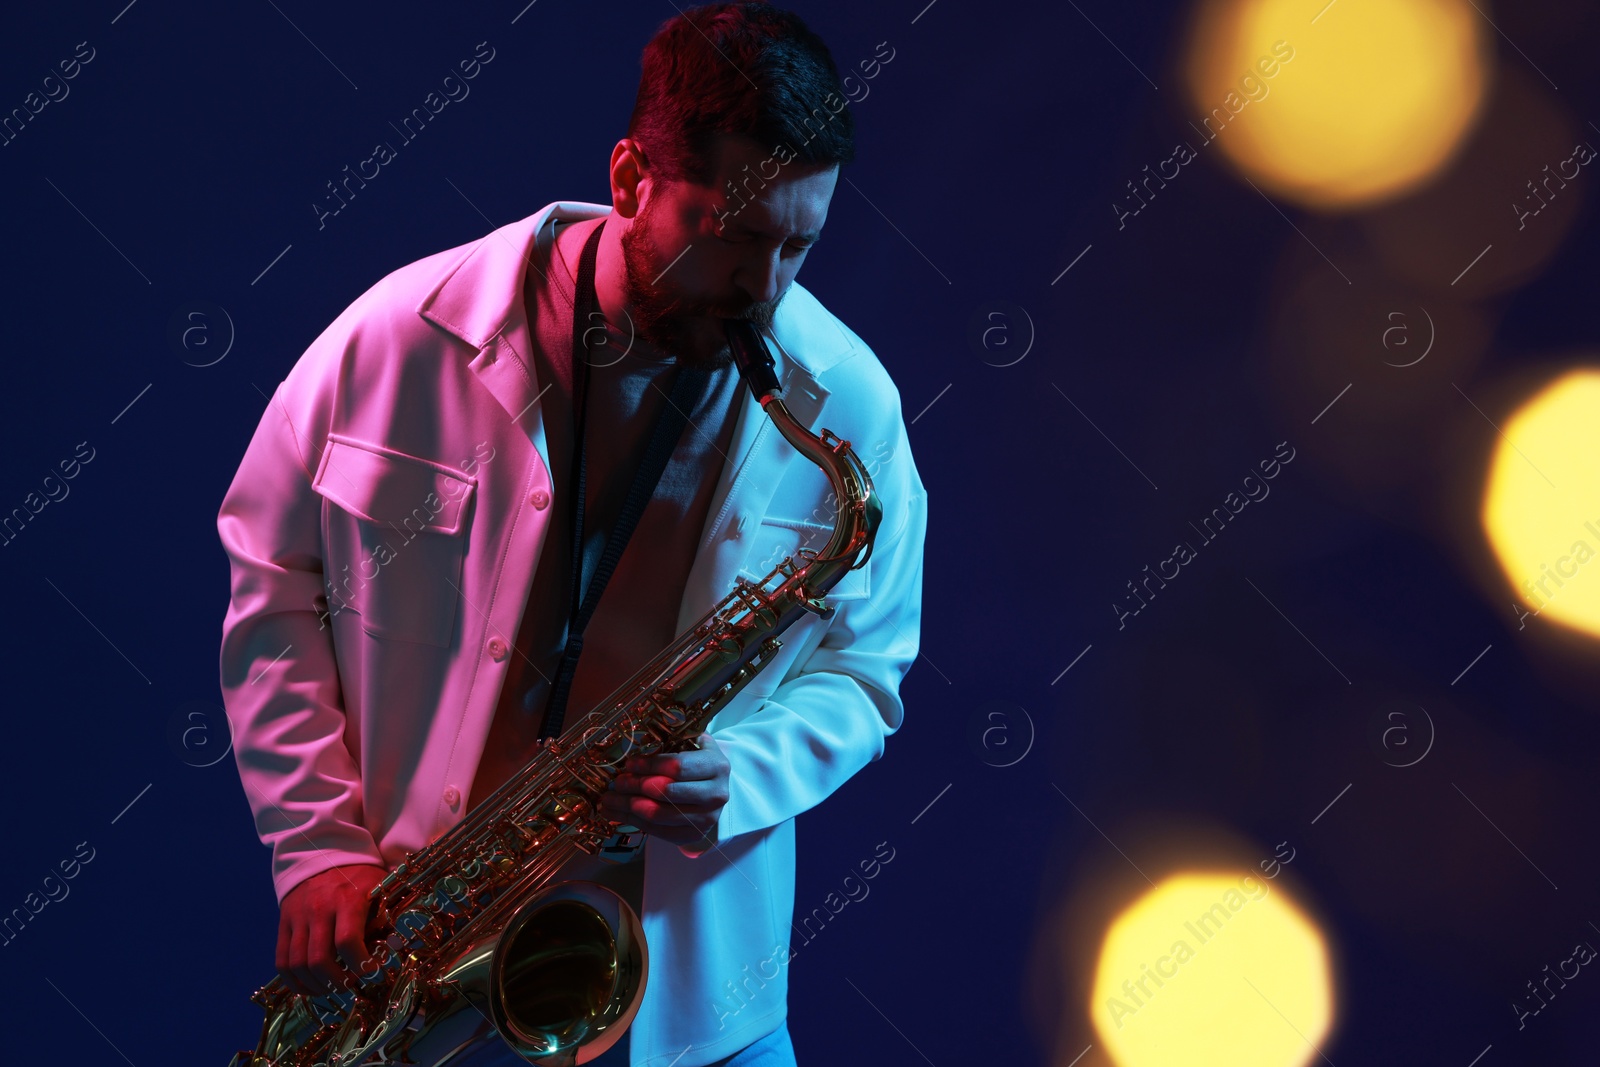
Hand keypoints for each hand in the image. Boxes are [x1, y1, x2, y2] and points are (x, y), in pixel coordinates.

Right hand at [276, 863, 386, 996]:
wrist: (323, 852)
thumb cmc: (359, 875)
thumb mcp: (379, 887)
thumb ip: (384, 916)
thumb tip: (392, 949)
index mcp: (347, 899)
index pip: (347, 941)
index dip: (360, 964)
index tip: (371, 972)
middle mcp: (319, 909)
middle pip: (319, 959)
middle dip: (336, 981)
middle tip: (349, 985)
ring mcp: (298, 917)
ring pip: (298, 964)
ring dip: (315, 985)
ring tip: (331, 988)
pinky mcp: (284, 923)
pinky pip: (282, 960)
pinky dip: (293, 980)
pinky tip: (309, 987)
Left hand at [599, 732, 729, 853]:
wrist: (715, 792)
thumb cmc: (699, 765)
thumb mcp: (695, 746)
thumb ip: (675, 741)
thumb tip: (637, 743)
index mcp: (716, 767)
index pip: (677, 766)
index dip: (649, 765)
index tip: (629, 763)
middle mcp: (716, 795)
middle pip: (665, 791)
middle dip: (634, 786)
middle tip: (616, 782)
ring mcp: (706, 818)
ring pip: (657, 814)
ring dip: (627, 806)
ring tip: (609, 798)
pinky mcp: (693, 835)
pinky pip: (656, 830)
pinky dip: (632, 821)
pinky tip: (616, 812)